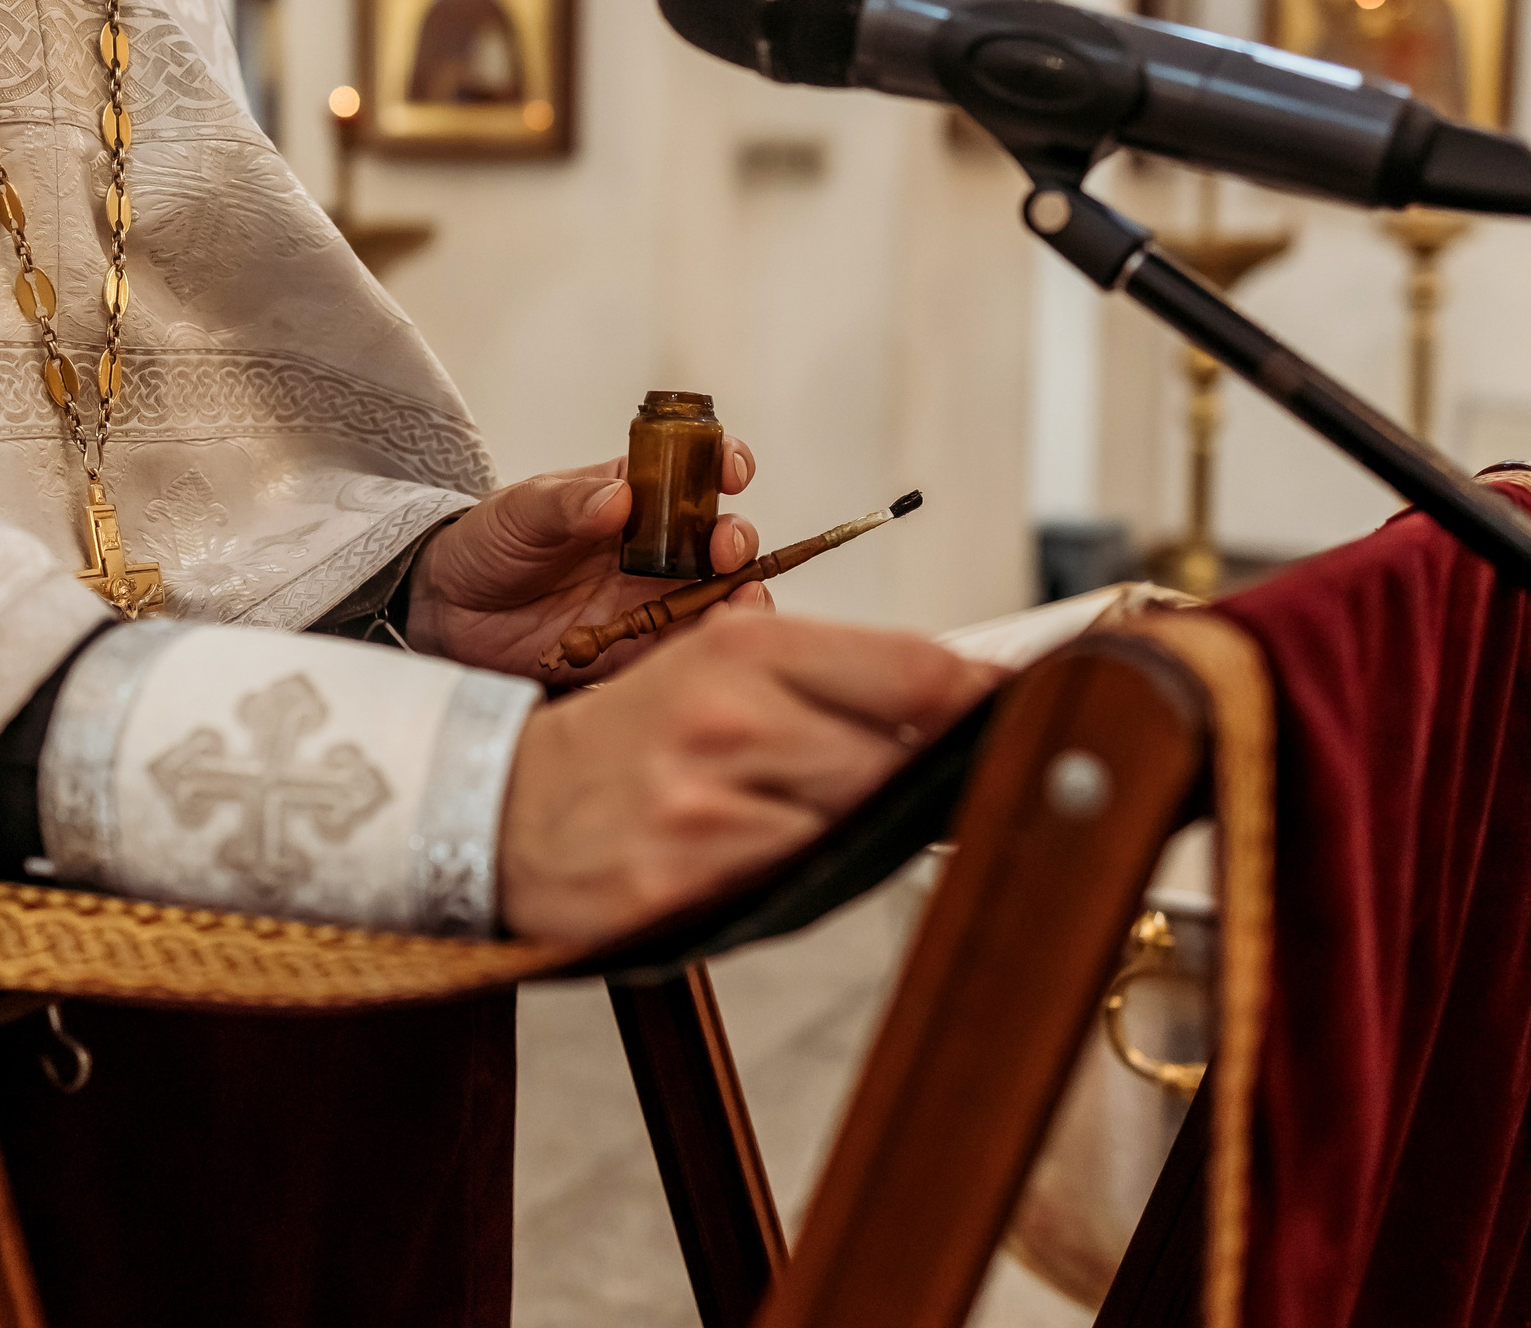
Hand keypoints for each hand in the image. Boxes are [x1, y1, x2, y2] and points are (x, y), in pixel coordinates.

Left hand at [406, 439, 765, 679]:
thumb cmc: (487, 543)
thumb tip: (619, 498)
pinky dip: (709, 645)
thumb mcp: (519, 512)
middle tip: (724, 552)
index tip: (731, 473)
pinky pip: (686, 646)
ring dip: (741, 595)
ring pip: (718, 593)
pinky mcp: (640, 646)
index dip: (723, 464)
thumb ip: (566, 504)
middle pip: (720, 536)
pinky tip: (713, 644)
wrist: (451, 612)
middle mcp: (655, 544)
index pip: (694, 469)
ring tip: (740, 602)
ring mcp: (652, 596)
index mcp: (634, 493)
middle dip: (736, 539)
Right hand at [495, 610, 1001, 942]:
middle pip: (900, 755)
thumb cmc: (633, 737)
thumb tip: (965, 700)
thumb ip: (837, 680)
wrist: (501, 805)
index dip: (985, 698)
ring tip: (866, 824)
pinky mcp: (686, 881)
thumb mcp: (721, 670)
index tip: (1029, 711)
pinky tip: (801, 862)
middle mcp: (729, 715)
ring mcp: (707, 803)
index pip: (913, 670)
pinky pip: (802, 884)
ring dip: (883, 833)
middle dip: (941, 776)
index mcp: (743, 646)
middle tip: (965, 786)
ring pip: (859, 825)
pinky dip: (820, 876)